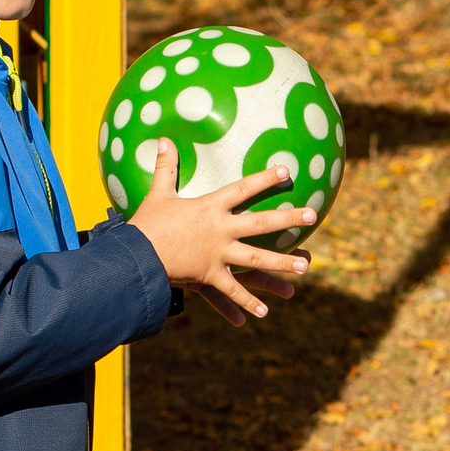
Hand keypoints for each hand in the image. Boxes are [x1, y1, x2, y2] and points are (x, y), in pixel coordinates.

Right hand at [127, 147, 315, 325]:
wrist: (136, 255)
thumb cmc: (147, 224)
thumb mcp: (158, 194)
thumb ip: (166, 167)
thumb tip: (163, 138)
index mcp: (210, 207)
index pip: (243, 188)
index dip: (264, 179)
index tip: (286, 171)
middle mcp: (221, 229)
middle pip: (261, 222)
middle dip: (288, 218)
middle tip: (313, 214)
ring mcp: (218, 254)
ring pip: (257, 258)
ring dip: (282, 262)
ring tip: (305, 266)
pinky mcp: (210, 275)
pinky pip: (232, 290)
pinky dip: (246, 302)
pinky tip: (263, 312)